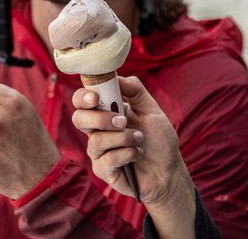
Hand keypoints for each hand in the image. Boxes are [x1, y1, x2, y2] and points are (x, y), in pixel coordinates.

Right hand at [72, 76, 195, 237]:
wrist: (168, 170)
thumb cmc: (159, 139)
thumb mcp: (151, 110)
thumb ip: (135, 91)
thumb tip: (118, 77)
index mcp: (106, 111)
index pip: (82, 100)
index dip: (83, 97)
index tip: (96, 98)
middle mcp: (97, 130)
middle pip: (78, 119)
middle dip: (100, 118)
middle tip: (123, 121)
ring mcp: (98, 151)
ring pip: (95, 140)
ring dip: (123, 138)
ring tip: (140, 139)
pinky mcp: (102, 170)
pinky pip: (107, 159)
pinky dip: (127, 154)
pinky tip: (137, 155)